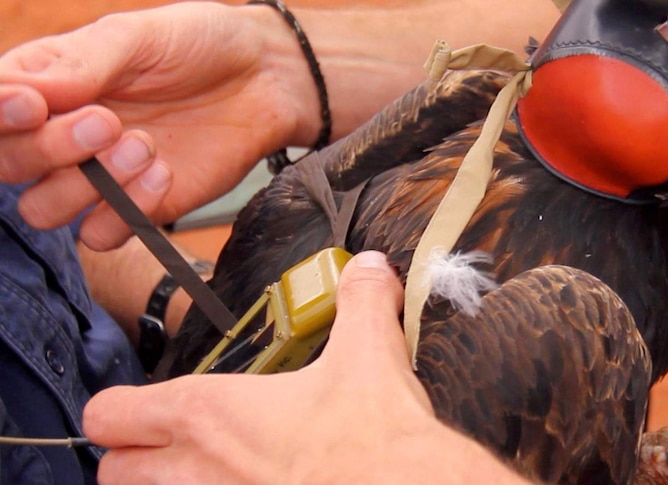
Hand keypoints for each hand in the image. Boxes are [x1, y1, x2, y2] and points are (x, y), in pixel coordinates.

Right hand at [0, 2, 318, 248]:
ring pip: (43, 209)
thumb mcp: (139, 36)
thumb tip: (21, 91)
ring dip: (88, 184)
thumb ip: (80, 63)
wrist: (263, 80)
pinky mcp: (138, 207)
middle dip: (50, 148)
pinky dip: (127, 211)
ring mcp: (98, 175)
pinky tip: (164, 172)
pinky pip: (101, 234)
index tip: (32, 106)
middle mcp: (62, 132)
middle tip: (108, 121)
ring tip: (145, 145)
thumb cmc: (200, 44)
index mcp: (48, 83)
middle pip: (9, 166)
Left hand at [83, 251, 527, 483]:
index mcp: (210, 416)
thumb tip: (369, 267)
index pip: (111, 414)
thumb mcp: (370, 353)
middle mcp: (198, 472)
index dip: (121, 410)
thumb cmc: (377, 442)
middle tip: (172, 443)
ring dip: (166, 484)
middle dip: (135, 455)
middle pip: (112, 470)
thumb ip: (361, 300)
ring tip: (209, 468)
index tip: (144, 409)